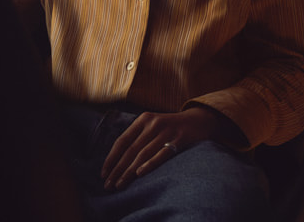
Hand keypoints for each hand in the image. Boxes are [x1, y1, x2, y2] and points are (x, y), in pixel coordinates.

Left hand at [100, 106, 229, 190]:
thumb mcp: (153, 125)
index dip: (111, 158)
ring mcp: (167, 131)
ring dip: (129, 171)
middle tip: (109, 185)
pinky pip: (162, 154)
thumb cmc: (171, 127)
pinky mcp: (180, 139)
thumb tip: (117, 160)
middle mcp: (153, 123)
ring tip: (120, 184)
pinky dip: (150, 164)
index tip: (103, 173)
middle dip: (117, 169)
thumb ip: (138, 137)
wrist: (199, 120)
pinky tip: (140, 173)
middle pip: (130, 150)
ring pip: (143, 153)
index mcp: (143, 119)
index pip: (122, 141)